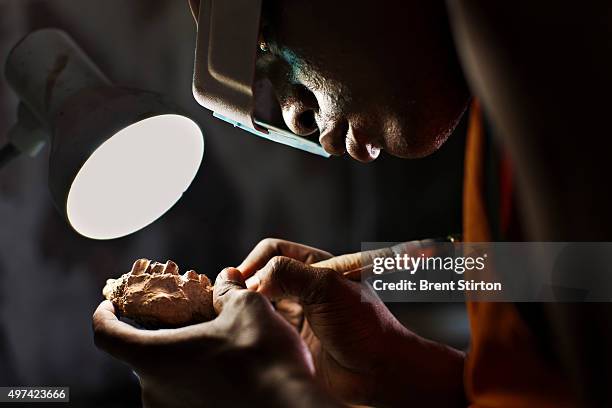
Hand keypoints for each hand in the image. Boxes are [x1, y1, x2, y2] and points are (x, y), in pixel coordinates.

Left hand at [93, 268, 339, 407]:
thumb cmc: (263, 357)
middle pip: (141, 356)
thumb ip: (228, 291)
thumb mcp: (246, 307)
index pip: (106, 335)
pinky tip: (226, 369)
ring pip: (165, 378)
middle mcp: (154, 392)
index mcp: (155, 357)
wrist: (291, 407)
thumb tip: (225, 280)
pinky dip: (195, 379)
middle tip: (185, 318)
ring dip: (180, 358)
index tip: (109, 306)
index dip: (103, 316)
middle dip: (159, 334)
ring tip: (213, 343)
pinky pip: (184, 396)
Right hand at [239, 239, 464, 406]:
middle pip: (262, 274)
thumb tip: (252, 281)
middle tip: (239, 302)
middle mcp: (303, 286)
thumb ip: (289, 274)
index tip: (244, 283)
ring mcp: (296, 312)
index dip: (256, 262)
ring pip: (259, 300)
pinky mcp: (290, 337)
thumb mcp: (328, 288)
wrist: (378, 372)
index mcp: (316, 265)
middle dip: (247, 284)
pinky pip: (263, 324)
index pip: (274, 251)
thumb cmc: (363, 326)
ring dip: (247, 304)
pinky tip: (250, 332)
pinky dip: (252, 324)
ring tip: (241, 316)